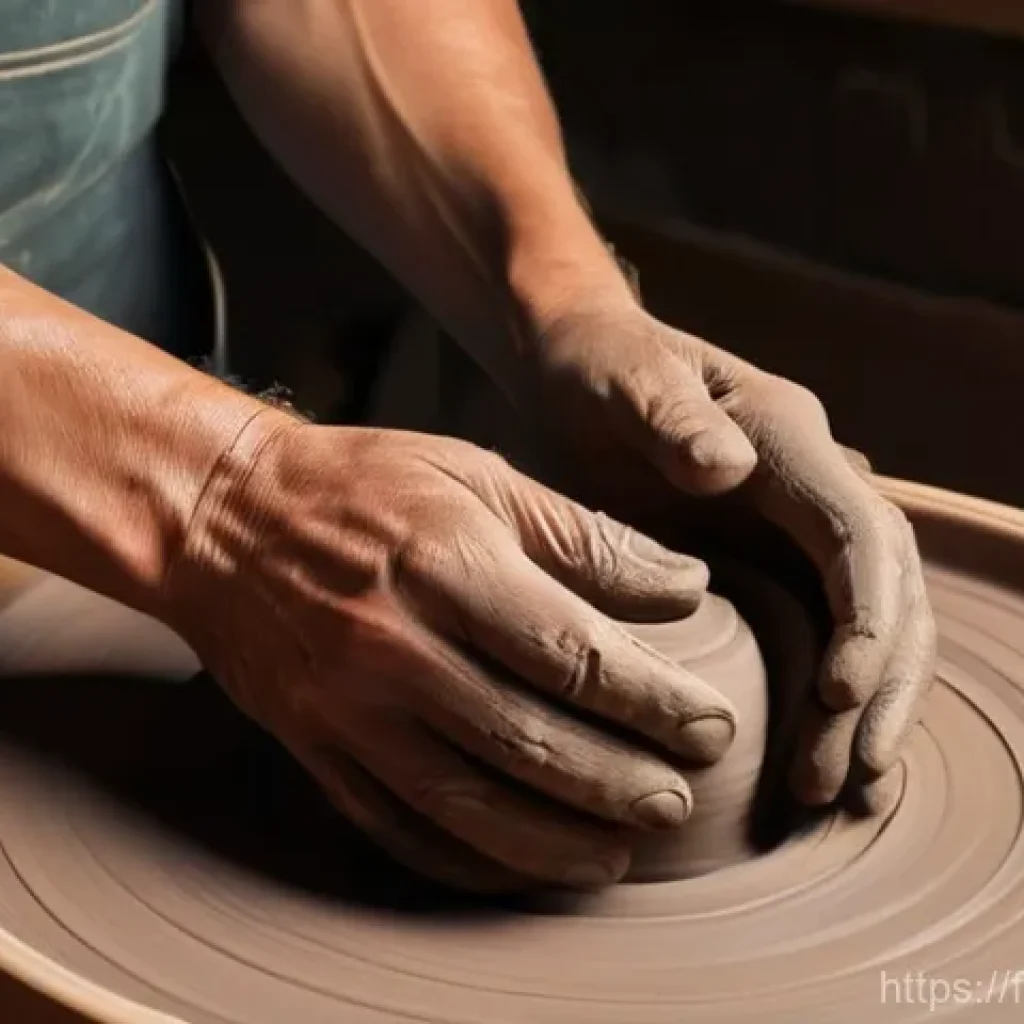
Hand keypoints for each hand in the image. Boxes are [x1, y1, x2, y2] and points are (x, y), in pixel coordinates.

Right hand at [164, 415, 736, 890]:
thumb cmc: (360, 482)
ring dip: (558, 839)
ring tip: (622, 850)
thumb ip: (583, 536)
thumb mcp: (477, 474)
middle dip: (622, 782)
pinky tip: (524, 864)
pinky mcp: (318, 747)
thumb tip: (684, 586)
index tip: (709, 726)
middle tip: (681, 799)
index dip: (655, 702)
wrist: (221, 517)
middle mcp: (396, 648)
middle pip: (532, 741)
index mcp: (446, 564)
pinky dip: (470, 858)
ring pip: (471, 802)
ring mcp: (350, 709)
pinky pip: (401, 825)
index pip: (574, 656)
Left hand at [528, 298, 936, 810]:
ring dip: (868, 713)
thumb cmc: (597, 369)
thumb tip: (729, 469)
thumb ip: (667, 415)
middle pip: (890, 593)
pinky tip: (828, 767)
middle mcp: (814, 485)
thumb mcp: (621, 380)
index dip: (865, 617)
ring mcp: (800, 526)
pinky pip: (827, 636)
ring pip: (872, 626)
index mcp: (788, 438)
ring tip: (846, 797)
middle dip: (878, 688)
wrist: (585, 366)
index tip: (841, 696)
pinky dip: (838, 704)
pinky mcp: (775, 561)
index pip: (859, 534)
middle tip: (845, 779)